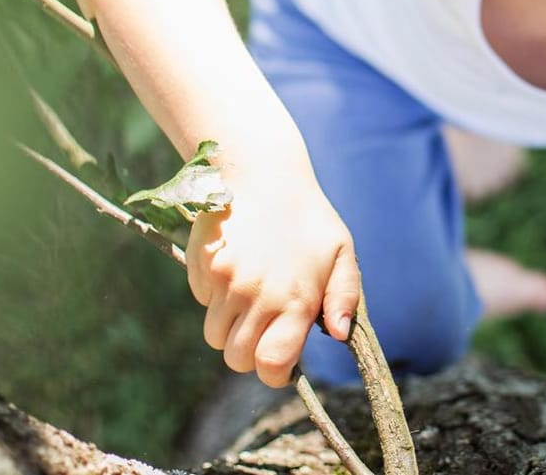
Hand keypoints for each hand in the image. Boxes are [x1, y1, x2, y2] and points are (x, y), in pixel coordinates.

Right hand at [185, 172, 360, 386]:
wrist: (263, 172)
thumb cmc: (309, 218)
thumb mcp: (341, 252)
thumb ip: (344, 297)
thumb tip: (340, 334)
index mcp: (294, 298)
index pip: (271, 364)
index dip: (275, 373)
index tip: (280, 364)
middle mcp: (255, 294)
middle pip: (237, 358)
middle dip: (251, 352)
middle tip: (267, 327)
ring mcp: (224, 281)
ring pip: (215, 335)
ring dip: (231, 327)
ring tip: (252, 295)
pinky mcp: (201, 266)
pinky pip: (202, 302)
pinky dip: (215, 297)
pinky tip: (236, 268)